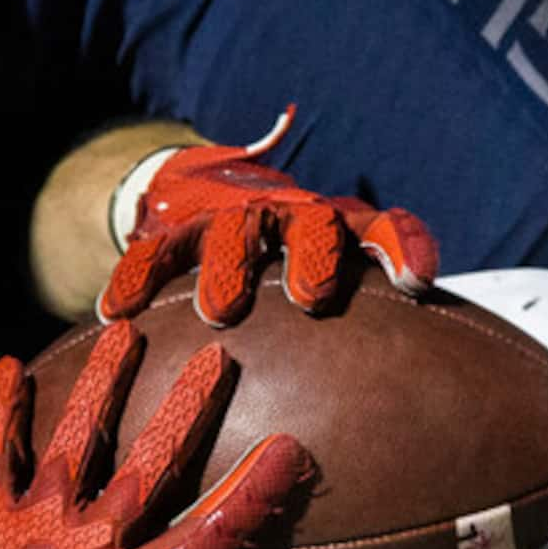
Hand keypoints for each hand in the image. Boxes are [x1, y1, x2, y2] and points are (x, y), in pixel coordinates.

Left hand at [0, 326, 314, 548]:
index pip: (214, 529)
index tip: (290, 448)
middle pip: (152, 459)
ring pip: (78, 434)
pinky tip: (8, 367)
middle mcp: (95, 538)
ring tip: (124, 331)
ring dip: (104, 382)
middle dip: (187, 405)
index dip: (255, 489)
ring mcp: (37, 518)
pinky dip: (2, 407)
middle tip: (215, 356)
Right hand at [101, 108, 438, 326]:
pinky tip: (116, 310)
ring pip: (233, 238)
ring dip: (228, 270)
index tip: (417, 282)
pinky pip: (156, 255)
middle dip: (313, 256)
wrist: (197, 190)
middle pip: (312, 225)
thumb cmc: (280, 254)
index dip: (405, 246)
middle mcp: (288, 214)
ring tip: (220, 310)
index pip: (381, 228)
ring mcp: (229, 219)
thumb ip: (366, 303)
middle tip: (312, 295)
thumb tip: (431, 358)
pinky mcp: (175, 230)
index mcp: (334, 228)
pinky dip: (138, 279)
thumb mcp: (325, 266)